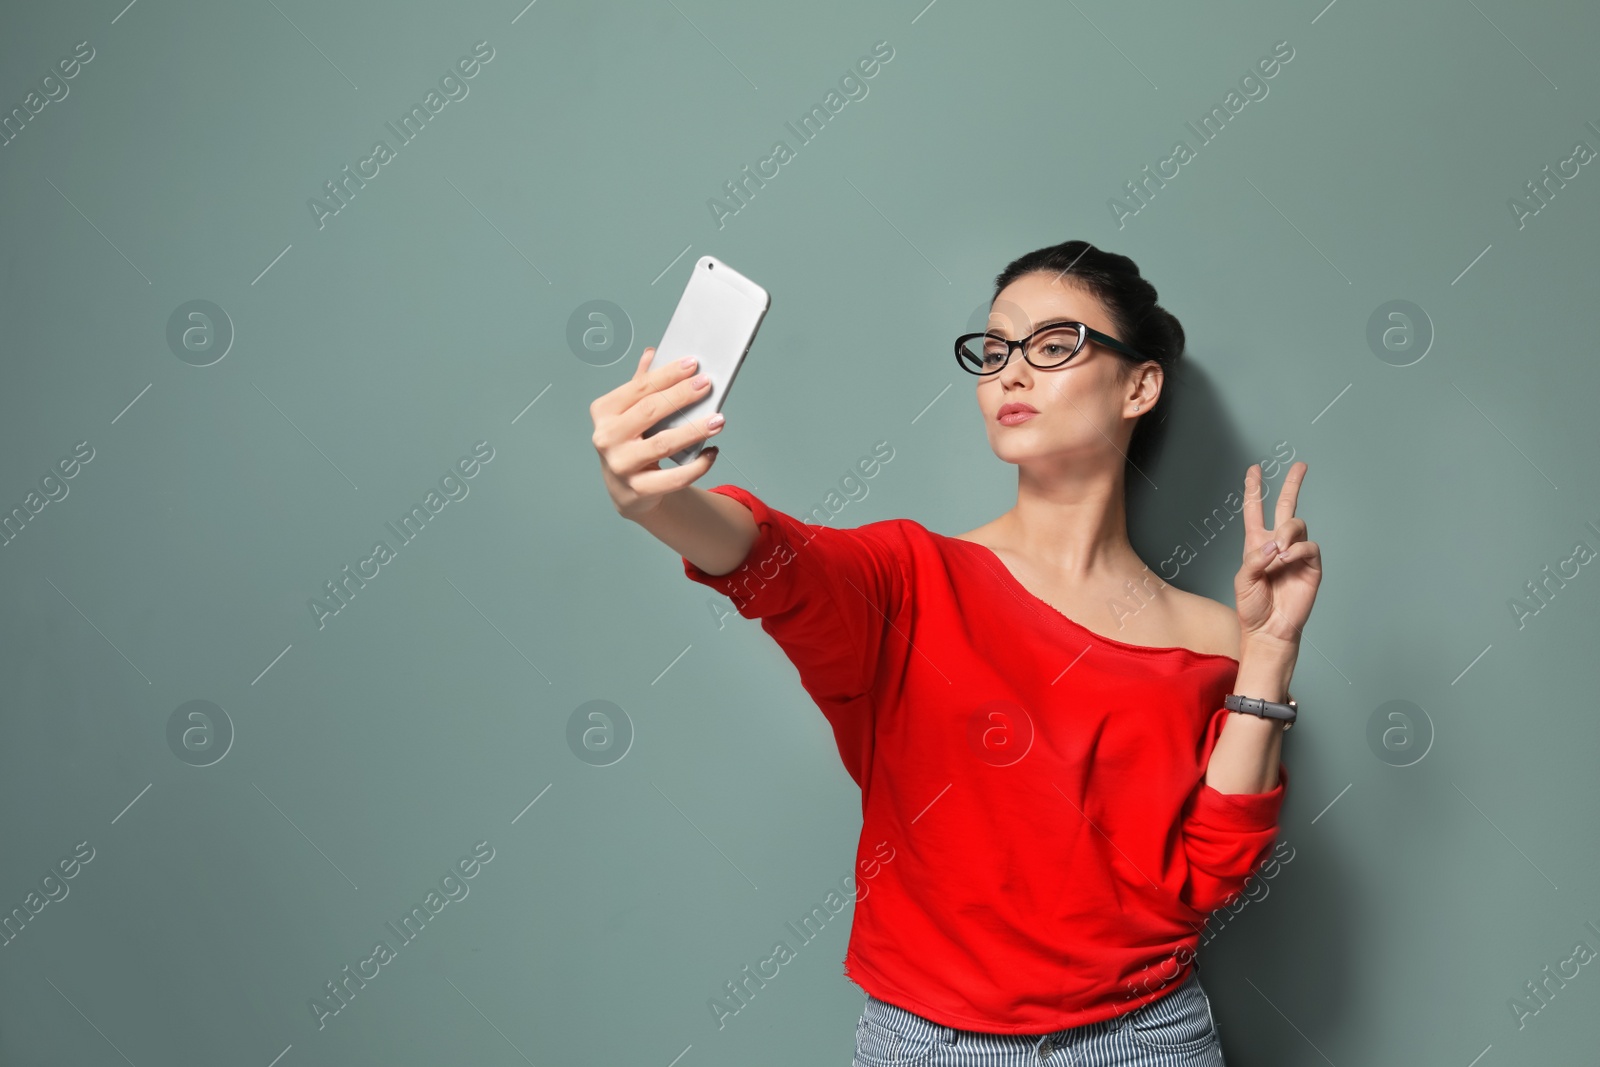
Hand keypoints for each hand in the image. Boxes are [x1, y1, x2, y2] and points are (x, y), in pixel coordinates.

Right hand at [590, 346, 725, 520]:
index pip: (639, 388)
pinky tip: (712, 452)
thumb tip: (652, 353)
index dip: (667, 374)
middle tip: (707, 385)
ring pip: (663, 444)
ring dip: (695, 430)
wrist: (624, 490)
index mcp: (604, 412)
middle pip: (650, 411)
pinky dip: (698, 465)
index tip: (693, 364)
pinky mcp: (639, 489)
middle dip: (682, 395)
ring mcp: (622, 465)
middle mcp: (607, 438)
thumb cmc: (630, 442)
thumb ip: (640, 385)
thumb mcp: (628, 413)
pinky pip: (675, 477)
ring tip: (718, 420)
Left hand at [1234, 461, 1321, 652]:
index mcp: (1256, 544)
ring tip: (1277, 555)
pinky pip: (1309, 546)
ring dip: (1286, 534)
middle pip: (1287, 506)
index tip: (1254, 469)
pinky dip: (1296, 550)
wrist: (1269, 630)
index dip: (1254, 489)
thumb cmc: (1252, 607)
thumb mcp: (1243, 580)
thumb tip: (1275, 543)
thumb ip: (1255, 559)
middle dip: (1293, 484)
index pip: (1255, 510)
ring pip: (1296, 525)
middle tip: (1301, 465)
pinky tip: (1286, 561)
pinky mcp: (1312, 566)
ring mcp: (1296, 554)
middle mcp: (1278, 544)